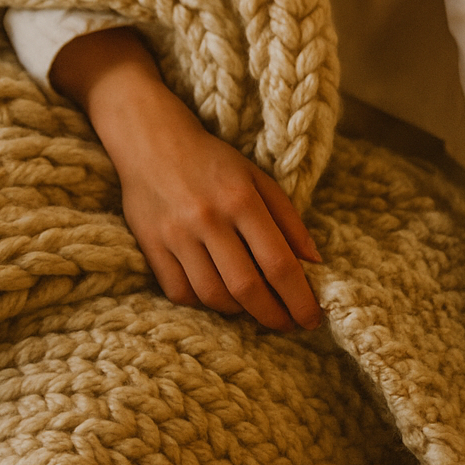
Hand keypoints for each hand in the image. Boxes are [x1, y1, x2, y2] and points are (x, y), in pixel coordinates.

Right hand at [51, 27, 322, 330]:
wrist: (151, 141)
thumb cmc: (214, 162)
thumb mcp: (258, 179)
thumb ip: (289, 221)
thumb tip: (314, 263)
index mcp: (242, 199)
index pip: (278, 262)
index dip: (299, 298)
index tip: (311, 318)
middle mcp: (208, 218)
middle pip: (247, 287)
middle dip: (273, 315)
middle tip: (287, 324)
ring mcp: (175, 234)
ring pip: (212, 295)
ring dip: (239, 311)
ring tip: (253, 307)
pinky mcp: (150, 244)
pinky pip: (179, 292)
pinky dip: (202, 302)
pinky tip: (217, 295)